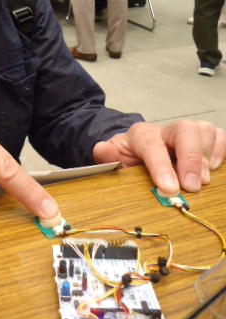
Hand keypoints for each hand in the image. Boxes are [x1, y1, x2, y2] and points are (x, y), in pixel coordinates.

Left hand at [93, 120, 225, 194]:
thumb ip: (107, 156)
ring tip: (202, 180)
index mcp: (141, 135)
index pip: (152, 144)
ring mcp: (186, 134)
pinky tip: (213, 168)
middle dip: (191, 158)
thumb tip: (103, 150)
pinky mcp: (203, 140)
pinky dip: (221, 151)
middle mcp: (166, 130)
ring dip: (206, 156)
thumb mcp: (112, 158)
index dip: (162, 166)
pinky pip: (220, 136)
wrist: (135, 151)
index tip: (169, 189)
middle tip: (192, 187)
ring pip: (204, 130)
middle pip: (185, 129)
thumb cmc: (128, 158)